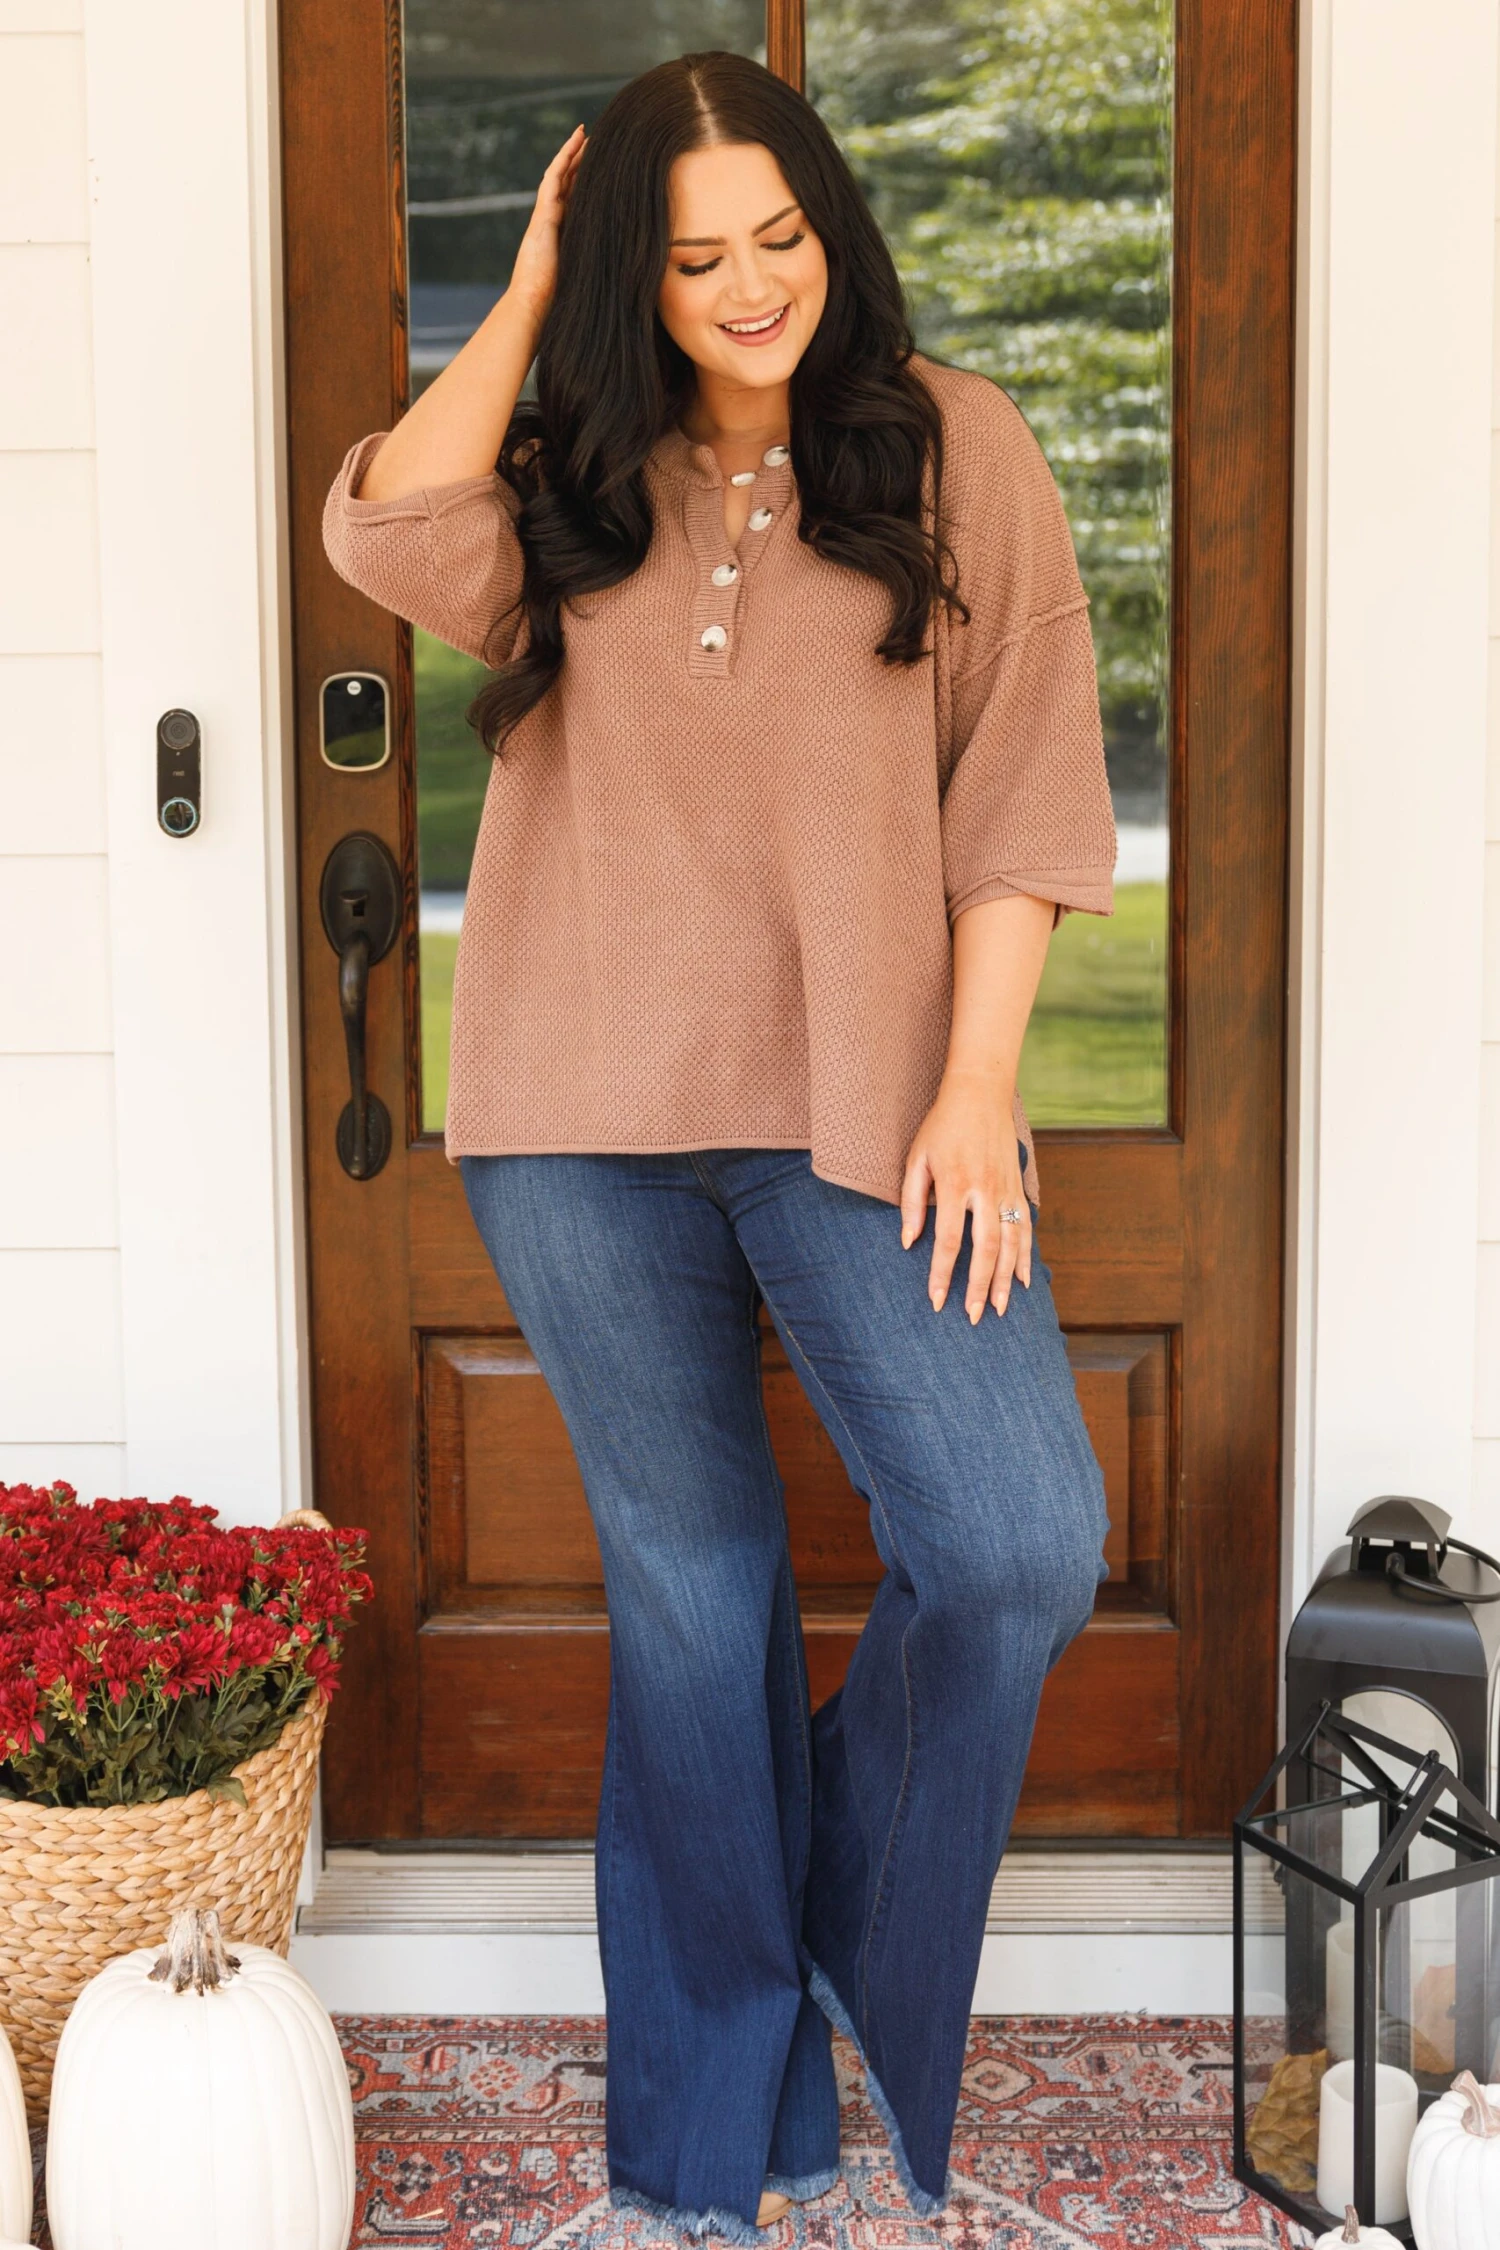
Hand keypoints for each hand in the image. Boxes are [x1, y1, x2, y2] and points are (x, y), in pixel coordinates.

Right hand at [507, 125, 586, 323]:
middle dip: (580, 162)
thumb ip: (602, 264)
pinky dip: (563, 159)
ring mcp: (545, 215)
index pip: (577, 200)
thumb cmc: (561, 299)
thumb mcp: (588, 275)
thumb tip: (633, 269)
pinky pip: (553, 179)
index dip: (588, 182)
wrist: (535, 303)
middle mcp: (553, 221)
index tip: (605, 169)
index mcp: (564, 233)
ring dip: (572, 153)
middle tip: (597, 141)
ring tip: (585, 134)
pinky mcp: (542, 214)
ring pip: (560, 175)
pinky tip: (574, 144)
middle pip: (568, 183)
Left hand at [899, 1068, 1031, 1320]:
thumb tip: (908, 1242)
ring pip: (1011, 1243)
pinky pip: (1026, 1229)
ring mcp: (1006, 1191)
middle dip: (978, 1286)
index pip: (948, 1240)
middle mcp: (984, 1190)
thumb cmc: (942, 1127)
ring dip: (1005, 1279)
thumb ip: (912, 1201)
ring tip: (998, 1309)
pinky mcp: (1019, 1189)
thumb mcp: (917, 1158)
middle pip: (985, 1249)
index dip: (941, 1273)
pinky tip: (1022, 1281)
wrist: (981, 1094)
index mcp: (954, 1183)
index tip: (936, 1300)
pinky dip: (1025, 1257)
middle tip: (972, 1317)